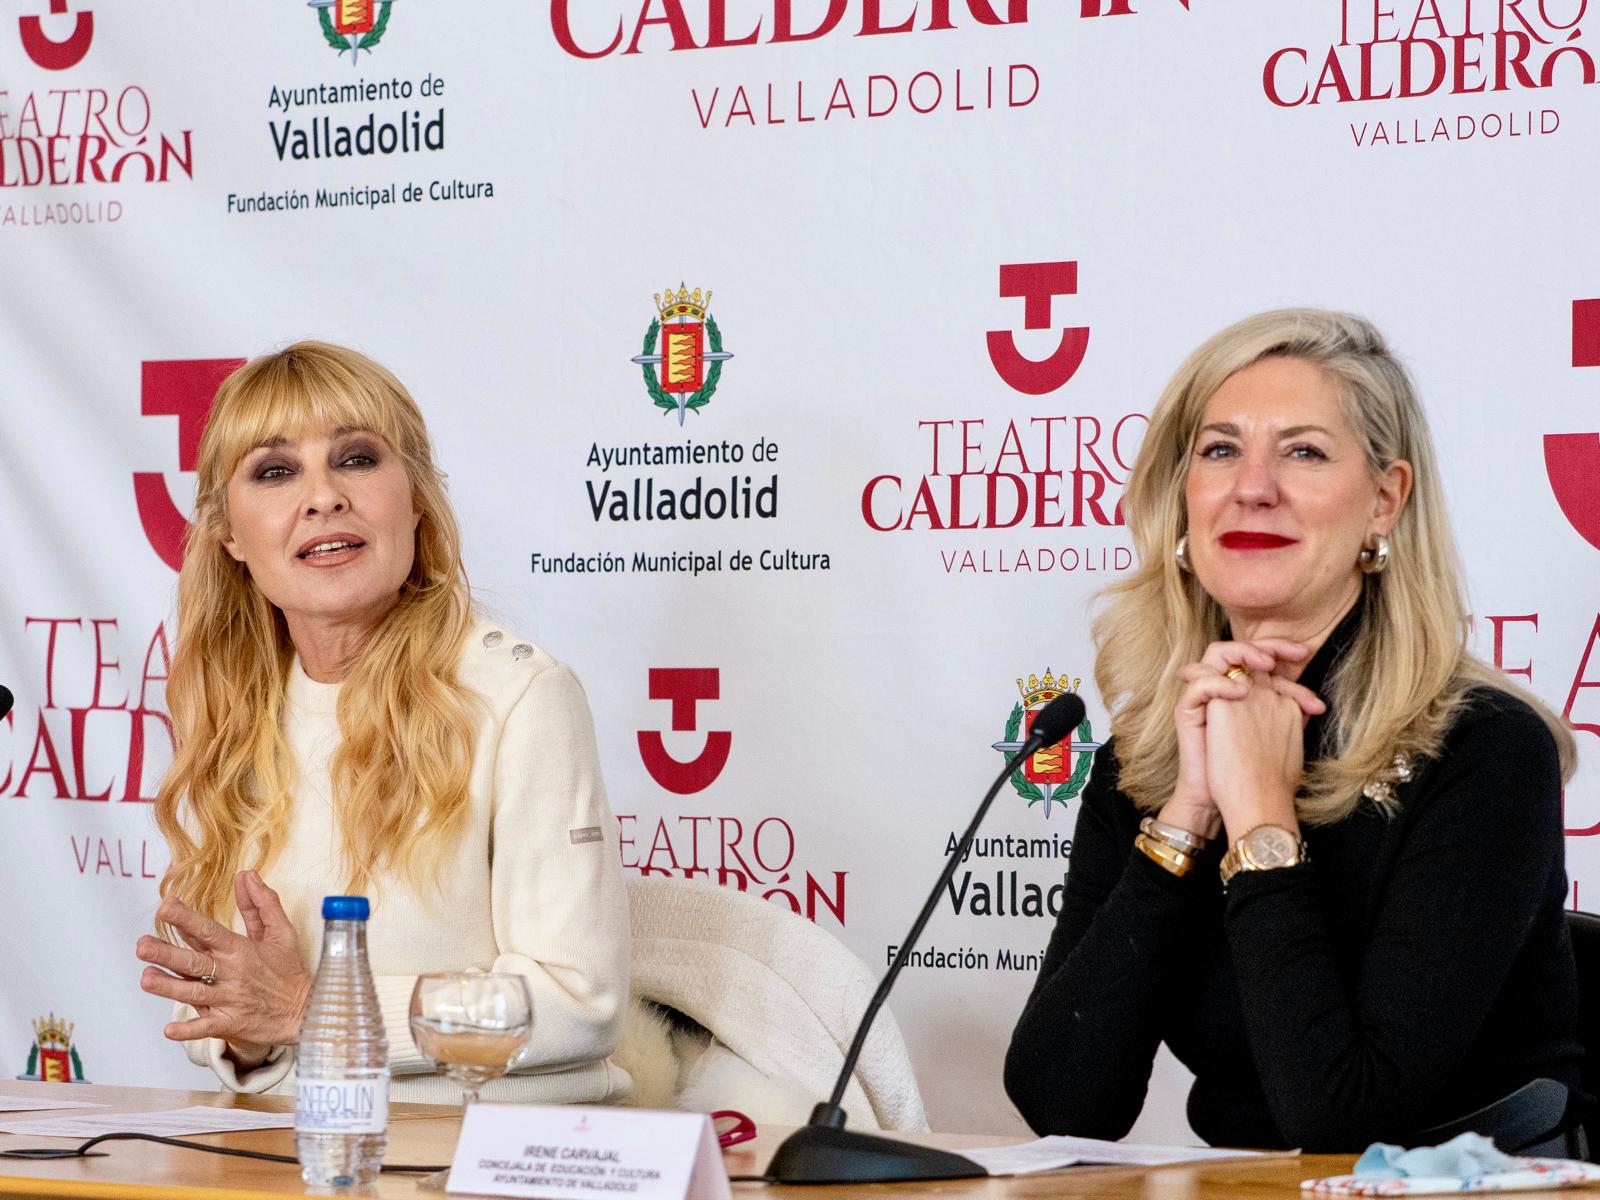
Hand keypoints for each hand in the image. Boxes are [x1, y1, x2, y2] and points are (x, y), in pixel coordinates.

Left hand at [137, 870, 310, 1052]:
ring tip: (146, 979)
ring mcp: (229, 1000)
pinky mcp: (230, 1024)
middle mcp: (232, 974)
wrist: (305, 1011)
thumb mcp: (281, 932)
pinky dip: (189, 1030)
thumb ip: (262, 903)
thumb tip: (247, 875)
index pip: (209, 931)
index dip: (187, 919)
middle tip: (142, 946)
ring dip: (169, 988)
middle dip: (167, 954)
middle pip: (194, 963)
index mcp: (241, 950)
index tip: (166, 907)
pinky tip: (169, 1030)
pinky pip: (207, 1027)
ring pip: (194, 993)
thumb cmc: (289, 970)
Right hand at [1165, 639, 1313, 834]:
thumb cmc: (1257, 770)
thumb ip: (1291, 713)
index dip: (1281, 650)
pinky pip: (1199, 683)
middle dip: (1267, 645)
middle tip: (1290, 653)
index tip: (1305, 654)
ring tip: (1264, 664)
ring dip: (1241, 653)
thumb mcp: (1280, 734)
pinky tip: (1242, 693)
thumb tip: (1316, 703)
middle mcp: (1223, 689)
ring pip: (1215, 654)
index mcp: (1244, 691)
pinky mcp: (1188, 711)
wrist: (1233, 799)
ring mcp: (1204, 698)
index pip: (1259, 657)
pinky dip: (1220, 682)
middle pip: (1239, 648)